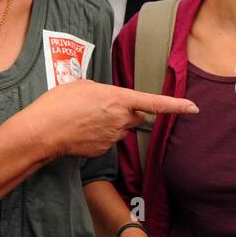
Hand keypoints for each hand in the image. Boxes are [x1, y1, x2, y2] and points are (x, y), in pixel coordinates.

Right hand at [20, 80, 197, 160]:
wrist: (42, 131)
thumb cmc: (58, 104)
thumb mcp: (82, 85)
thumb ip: (103, 91)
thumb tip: (107, 100)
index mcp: (119, 99)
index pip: (156, 103)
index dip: (176, 105)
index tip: (193, 108)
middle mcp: (120, 119)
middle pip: (135, 116)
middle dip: (125, 112)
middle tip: (100, 107)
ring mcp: (112, 137)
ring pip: (119, 129)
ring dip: (109, 124)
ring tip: (84, 118)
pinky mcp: (103, 151)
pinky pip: (107, 141)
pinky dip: (97, 136)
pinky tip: (81, 131)